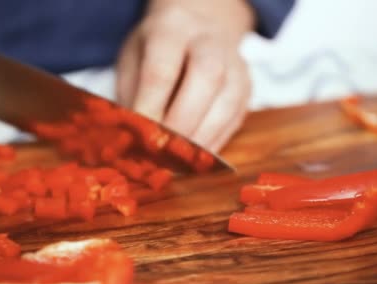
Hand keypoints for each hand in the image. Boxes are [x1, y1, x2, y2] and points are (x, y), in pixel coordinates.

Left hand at [116, 0, 253, 151]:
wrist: (199, 27)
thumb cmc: (157, 49)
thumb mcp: (133, 60)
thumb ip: (132, 97)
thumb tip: (130, 142)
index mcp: (172, 28)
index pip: (163, 69)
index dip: (150, 108)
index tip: (139, 138)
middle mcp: (210, 42)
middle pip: (207, 78)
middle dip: (182, 122)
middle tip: (161, 152)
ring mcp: (235, 65)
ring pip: (227, 103)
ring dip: (200, 139)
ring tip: (177, 163)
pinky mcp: (246, 90)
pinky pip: (234, 121)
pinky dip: (213, 144)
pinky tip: (194, 159)